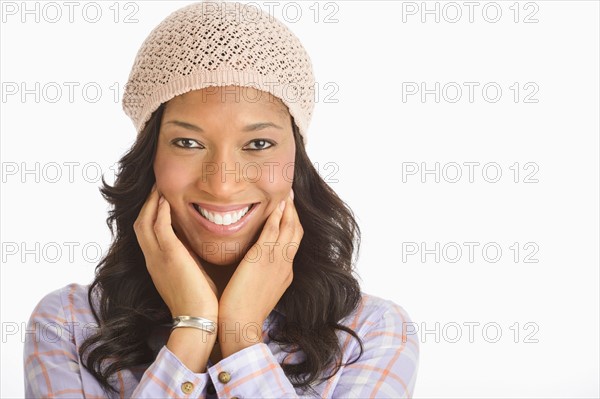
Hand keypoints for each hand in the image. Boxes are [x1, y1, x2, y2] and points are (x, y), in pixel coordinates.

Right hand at [133, 184, 217, 319]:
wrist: (199, 321)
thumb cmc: (201, 302)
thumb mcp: (191, 276)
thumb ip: (191, 259)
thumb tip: (202, 246)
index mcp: (157, 264)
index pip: (146, 233)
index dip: (151, 214)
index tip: (161, 199)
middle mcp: (152, 259)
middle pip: (140, 223)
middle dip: (147, 203)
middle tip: (157, 187)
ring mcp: (158, 257)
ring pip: (145, 221)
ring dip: (152, 202)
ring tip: (161, 187)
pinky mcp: (169, 256)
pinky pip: (159, 227)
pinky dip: (161, 211)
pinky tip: (168, 200)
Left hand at [218, 189, 302, 354]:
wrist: (241, 325)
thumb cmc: (243, 313)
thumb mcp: (259, 293)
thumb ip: (260, 278)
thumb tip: (253, 269)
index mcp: (284, 274)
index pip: (292, 244)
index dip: (292, 227)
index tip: (289, 214)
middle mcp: (285, 265)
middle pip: (297, 232)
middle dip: (295, 213)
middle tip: (292, 196)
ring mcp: (276, 261)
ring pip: (289, 228)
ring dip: (289, 209)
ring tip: (287, 194)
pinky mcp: (263, 258)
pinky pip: (274, 230)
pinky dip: (277, 215)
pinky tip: (276, 204)